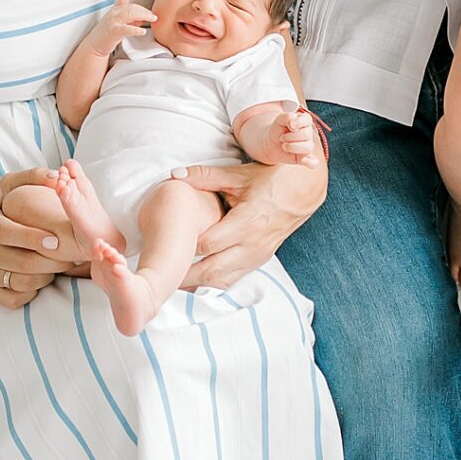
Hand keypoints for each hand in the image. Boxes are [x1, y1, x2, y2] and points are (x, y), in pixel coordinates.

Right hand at [0, 168, 75, 308]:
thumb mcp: (6, 186)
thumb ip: (33, 177)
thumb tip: (59, 176)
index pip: (9, 233)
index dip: (33, 238)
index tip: (56, 240)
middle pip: (22, 262)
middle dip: (52, 262)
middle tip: (71, 257)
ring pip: (22, 282)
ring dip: (46, 276)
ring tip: (59, 266)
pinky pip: (14, 299)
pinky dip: (31, 292)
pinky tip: (39, 278)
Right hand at [84, 0, 156, 55]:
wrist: (95, 45)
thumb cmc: (107, 35)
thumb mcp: (120, 24)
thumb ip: (130, 20)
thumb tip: (142, 19)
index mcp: (115, 10)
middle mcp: (113, 13)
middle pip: (132, 7)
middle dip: (145, 11)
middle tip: (153, 16)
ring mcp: (113, 21)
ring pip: (130, 14)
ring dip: (144, 16)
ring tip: (152, 19)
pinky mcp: (113, 31)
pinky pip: (126, 29)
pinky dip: (135, 30)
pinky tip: (142, 31)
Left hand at [177, 156, 327, 290]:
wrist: (302, 192)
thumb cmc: (268, 180)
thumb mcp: (238, 175)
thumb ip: (205, 176)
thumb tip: (175, 175)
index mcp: (247, 222)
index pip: (208, 244)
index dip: (185, 247)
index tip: (162, 247)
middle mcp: (252, 245)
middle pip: (211, 269)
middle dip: (185, 274)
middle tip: (158, 276)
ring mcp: (256, 257)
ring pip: (221, 280)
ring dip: (196, 284)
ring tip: (169, 284)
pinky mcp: (258, 262)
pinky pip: (231, 280)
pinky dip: (211, 283)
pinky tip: (192, 283)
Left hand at [273, 107, 321, 163]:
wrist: (271, 142)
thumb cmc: (277, 129)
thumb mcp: (279, 120)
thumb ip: (287, 117)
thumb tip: (293, 123)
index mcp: (304, 121)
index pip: (307, 120)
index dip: (299, 122)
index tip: (290, 125)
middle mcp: (308, 133)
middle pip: (307, 134)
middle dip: (290, 136)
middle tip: (282, 137)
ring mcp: (307, 146)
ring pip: (308, 147)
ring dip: (292, 147)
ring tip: (284, 145)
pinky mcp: (304, 158)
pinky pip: (313, 162)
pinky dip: (310, 162)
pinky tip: (303, 160)